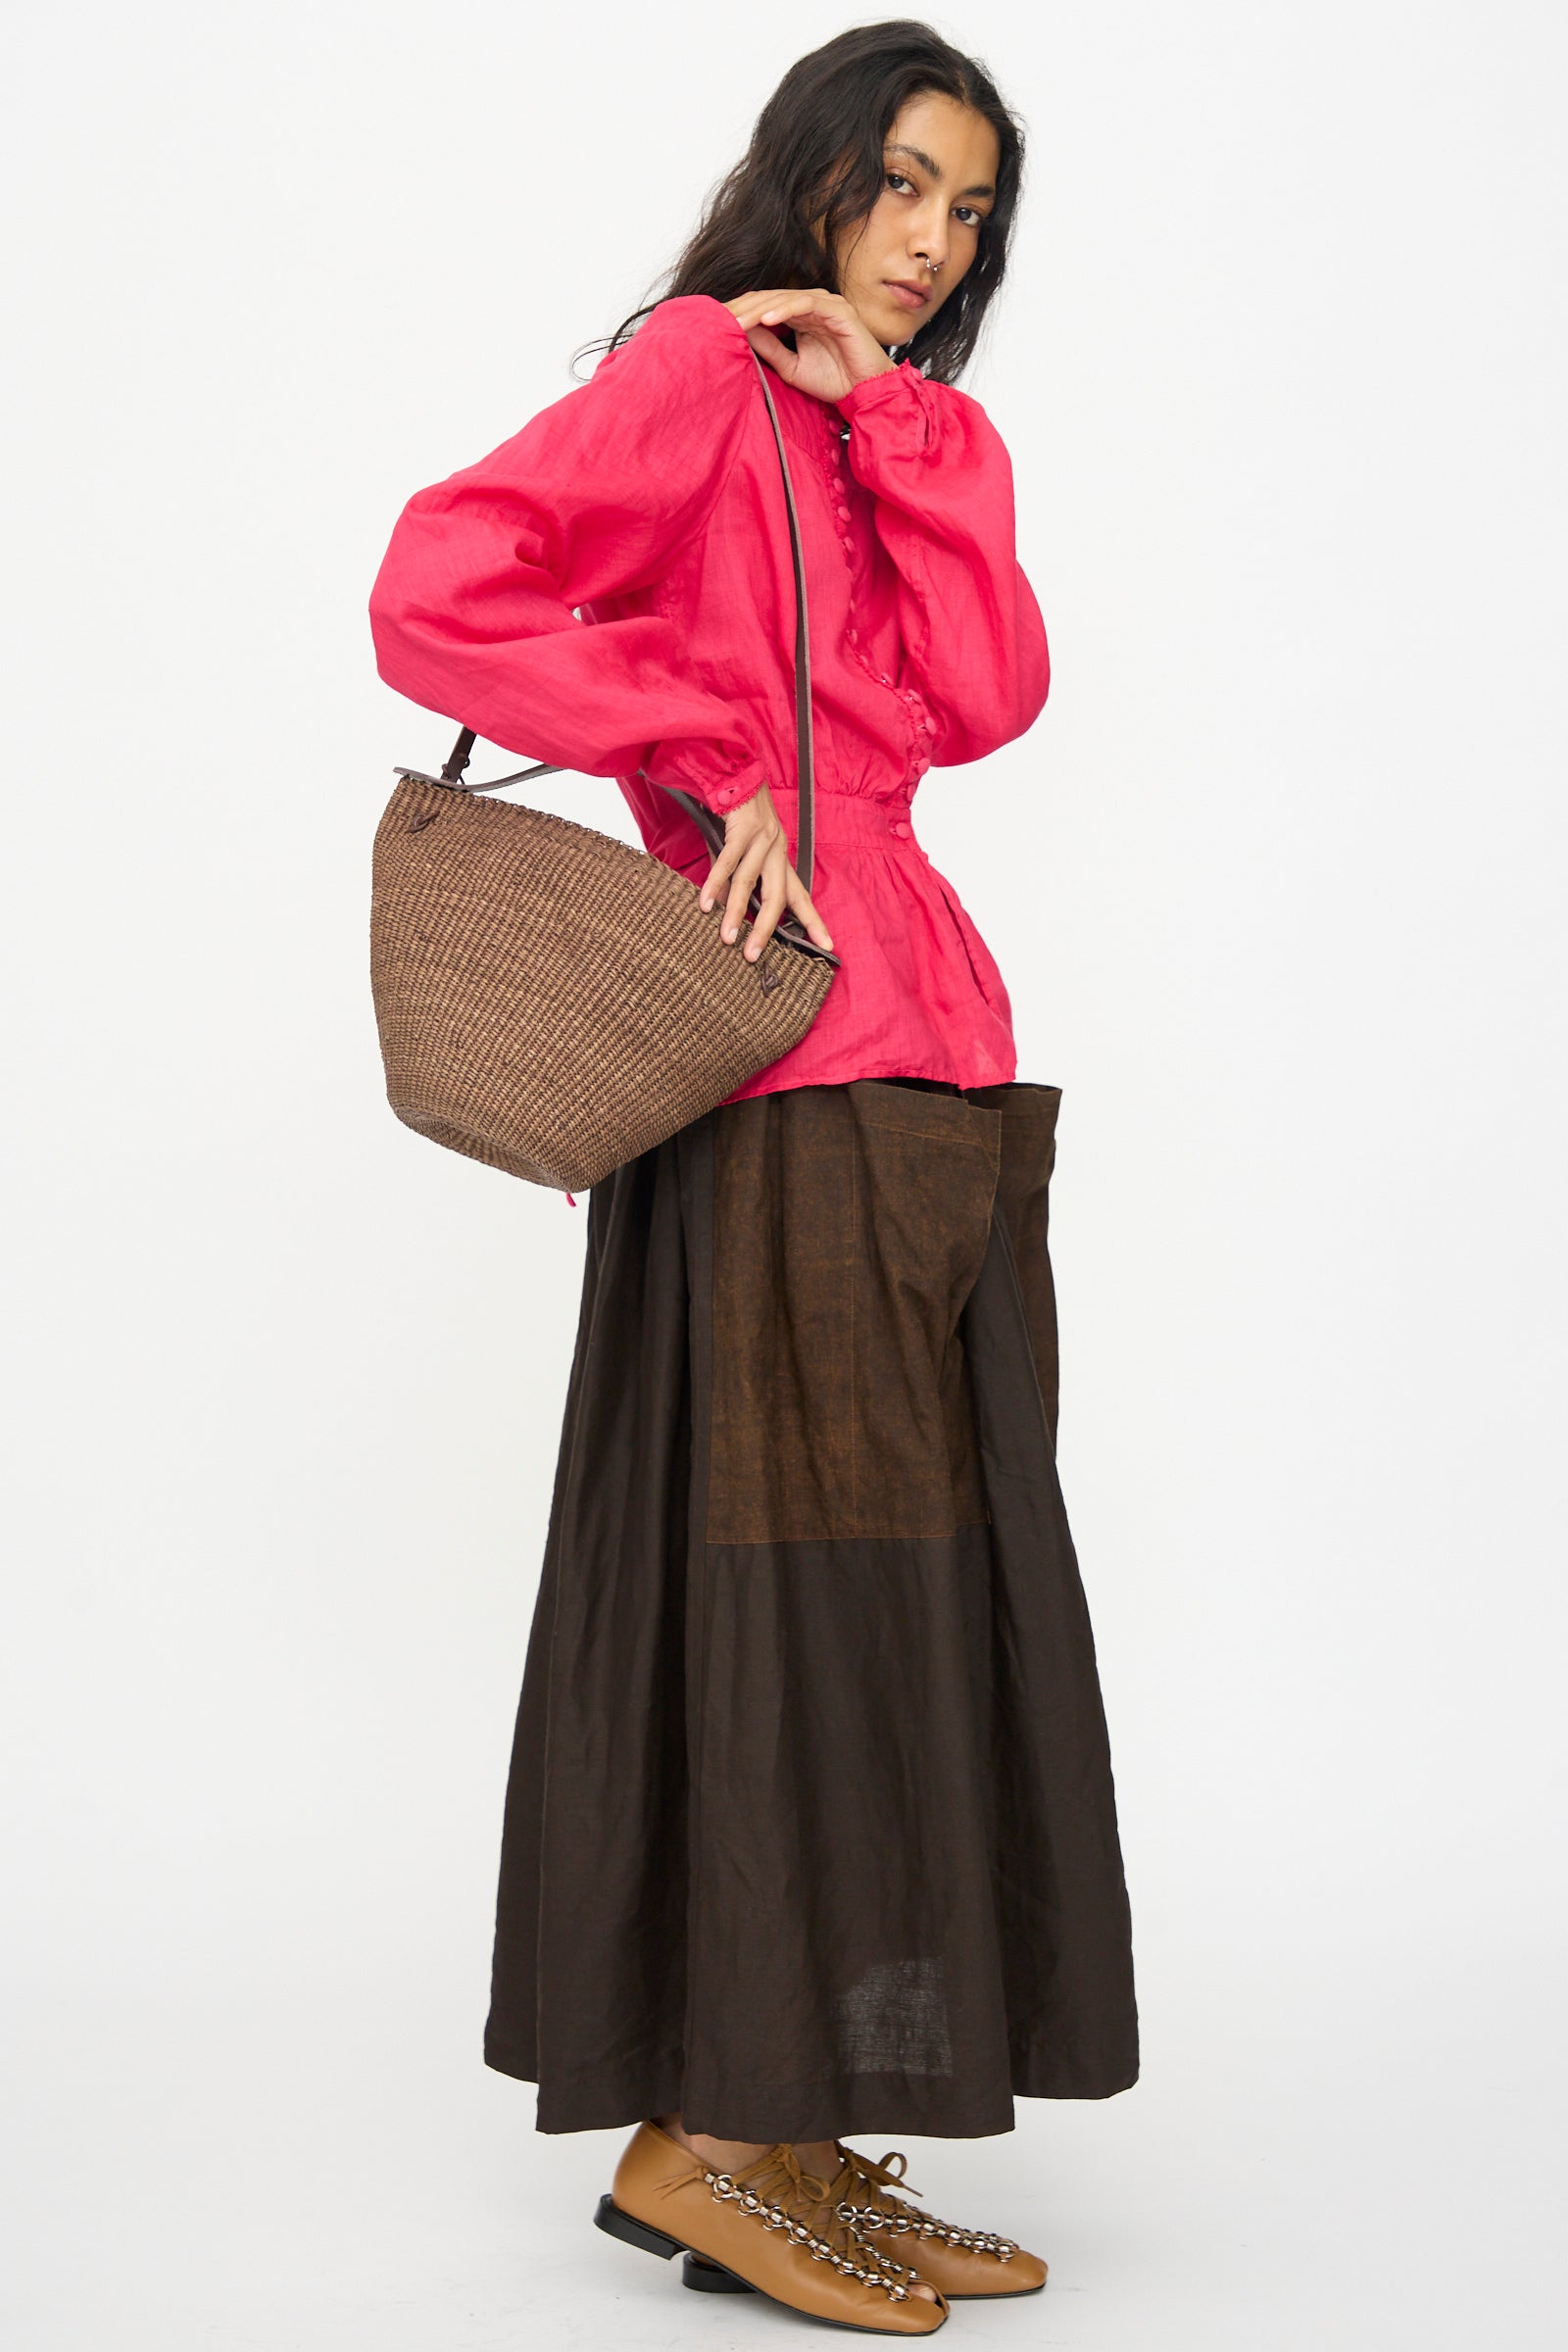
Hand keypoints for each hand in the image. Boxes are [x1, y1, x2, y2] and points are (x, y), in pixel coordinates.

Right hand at [699, 779, 833, 961]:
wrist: (735, 773)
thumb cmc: (738, 817)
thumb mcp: (742, 852)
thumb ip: (736, 881)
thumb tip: (725, 910)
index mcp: (781, 859)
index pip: (801, 896)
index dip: (814, 922)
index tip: (827, 946)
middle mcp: (776, 851)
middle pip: (778, 897)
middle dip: (766, 929)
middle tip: (753, 956)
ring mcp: (762, 839)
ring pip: (750, 883)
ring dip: (737, 913)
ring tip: (727, 938)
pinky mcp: (742, 828)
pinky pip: (728, 862)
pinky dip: (715, 884)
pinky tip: (706, 904)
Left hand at [725, 289, 895, 405]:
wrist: (866, 392)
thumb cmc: (835, 381)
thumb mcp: (791, 367)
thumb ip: (769, 348)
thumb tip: (743, 333)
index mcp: (800, 316)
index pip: (764, 307)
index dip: (742, 314)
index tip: (717, 324)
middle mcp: (811, 305)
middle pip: (769, 298)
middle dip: (744, 309)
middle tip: (719, 319)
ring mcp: (825, 304)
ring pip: (784, 298)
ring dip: (759, 309)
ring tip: (737, 322)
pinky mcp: (838, 310)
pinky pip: (806, 304)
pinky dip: (785, 311)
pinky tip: (766, 321)